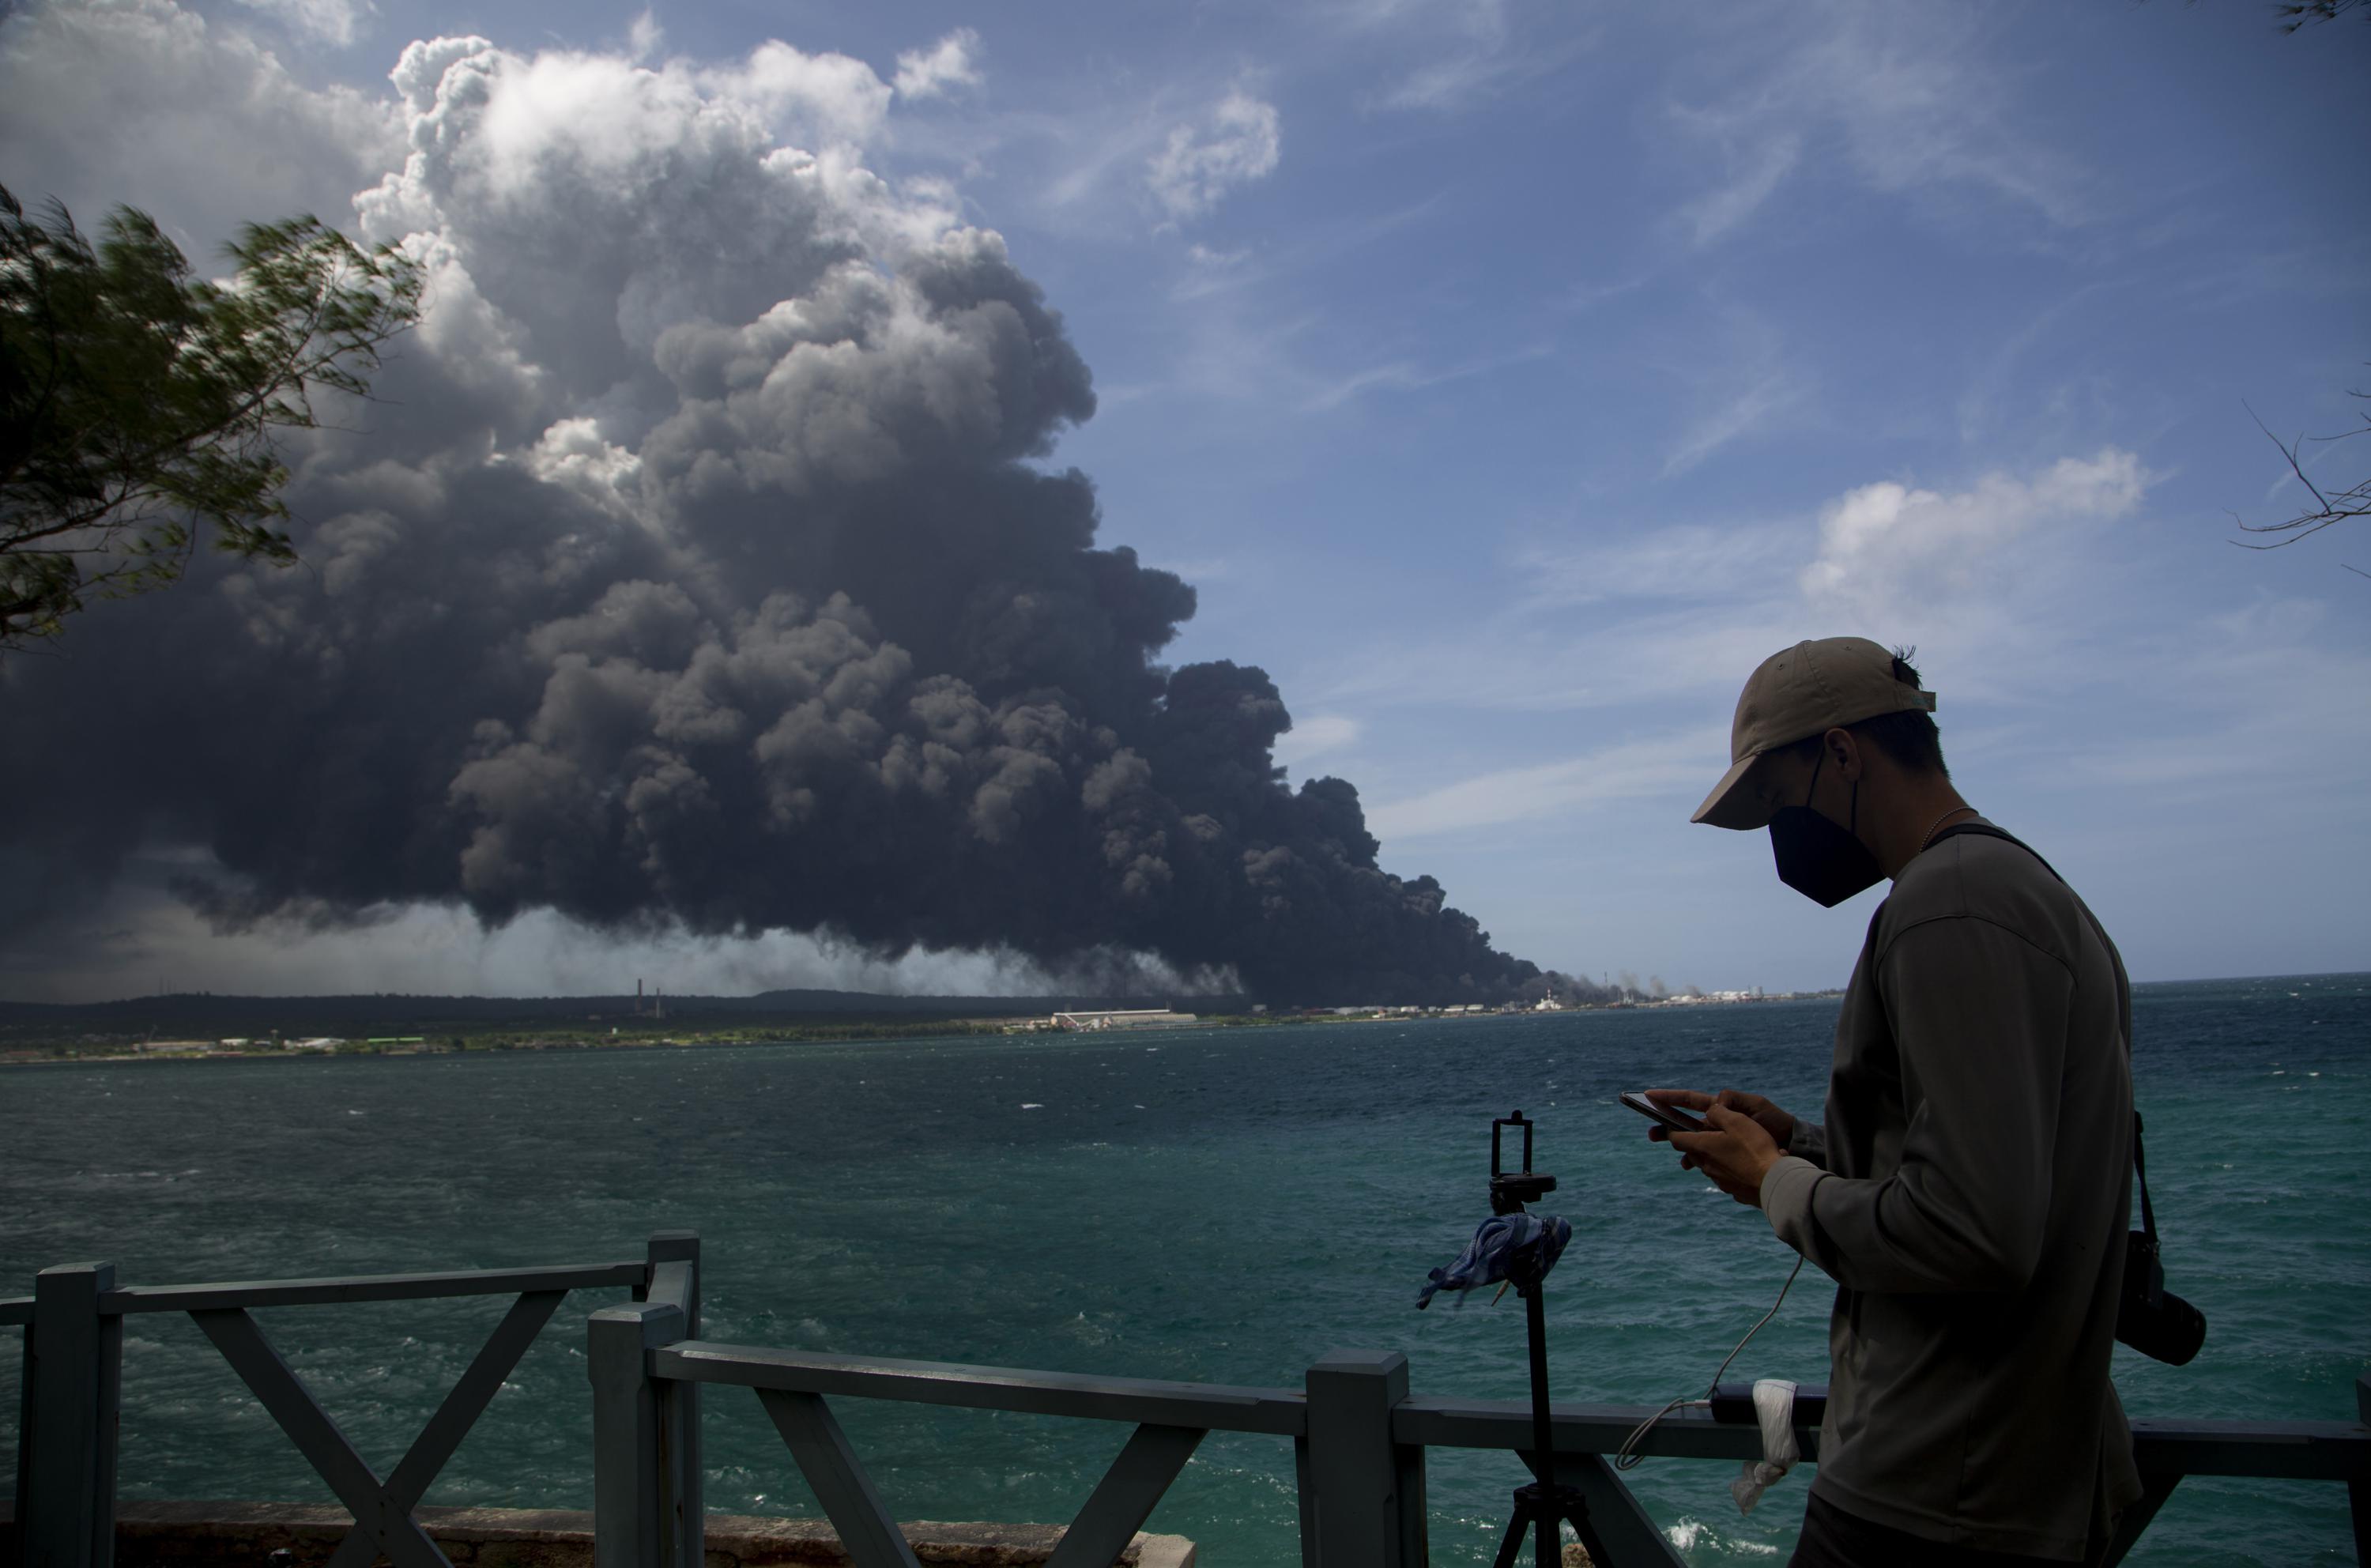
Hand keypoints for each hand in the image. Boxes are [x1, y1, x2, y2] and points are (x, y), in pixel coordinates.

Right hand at [1643, 1087, 1795, 1150]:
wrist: (1792, 1146)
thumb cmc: (1775, 1123)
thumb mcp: (1755, 1105)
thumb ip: (1732, 1102)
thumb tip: (1714, 1106)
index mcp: (1721, 1109)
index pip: (1691, 1101)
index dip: (1670, 1098)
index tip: (1649, 1095)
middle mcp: (1717, 1126)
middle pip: (1685, 1126)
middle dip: (1667, 1128)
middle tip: (1652, 1135)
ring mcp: (1720, 1143)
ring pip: (1693, 1145)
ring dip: (1682, 1150)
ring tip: (1680, 1160)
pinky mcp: (1726, 1158)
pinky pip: (1705, 1159)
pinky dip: (1697, 1162)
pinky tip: (1694, 1166)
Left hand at [1667, 1104, 1785, 1206]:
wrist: (1774, 1183)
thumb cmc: (1755, 1150)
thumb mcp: (1737, 1121)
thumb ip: (1719, 1112)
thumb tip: (1709, 1110)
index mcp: (1702, 1147)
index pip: (1676, 1138)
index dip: (1670, 1129)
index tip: (1669, 1124)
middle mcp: (1706, 1165)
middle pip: (1691, 1151)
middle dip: (1692, 1141)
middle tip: (1697, 1133)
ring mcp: (1719, 1180)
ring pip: (1707, 1164)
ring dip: (1710, 1154)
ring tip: (1723, 1146)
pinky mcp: (1733, 1189)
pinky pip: (1724, 1175)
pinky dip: (1726, 1166)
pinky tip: (1740, 1163)